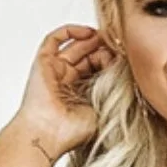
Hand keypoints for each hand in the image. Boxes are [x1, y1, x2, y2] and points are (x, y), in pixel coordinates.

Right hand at [9, 22, 117, 160]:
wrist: (48, 134)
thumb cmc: (71, 132)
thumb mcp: (101, 108)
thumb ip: (111, 90)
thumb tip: (122, 67)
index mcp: (79, 95)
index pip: (95, 70)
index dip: (108, 61)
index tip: (123, 58)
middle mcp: (66, 82)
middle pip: (85, 56)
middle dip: (101, 48)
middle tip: (116, 44)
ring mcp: (54, 71)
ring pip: (73, 47)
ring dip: (90, 40)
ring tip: (105, 37)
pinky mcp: (43, 63)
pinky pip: (54, 39)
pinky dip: (71, 31)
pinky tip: (88, 33)